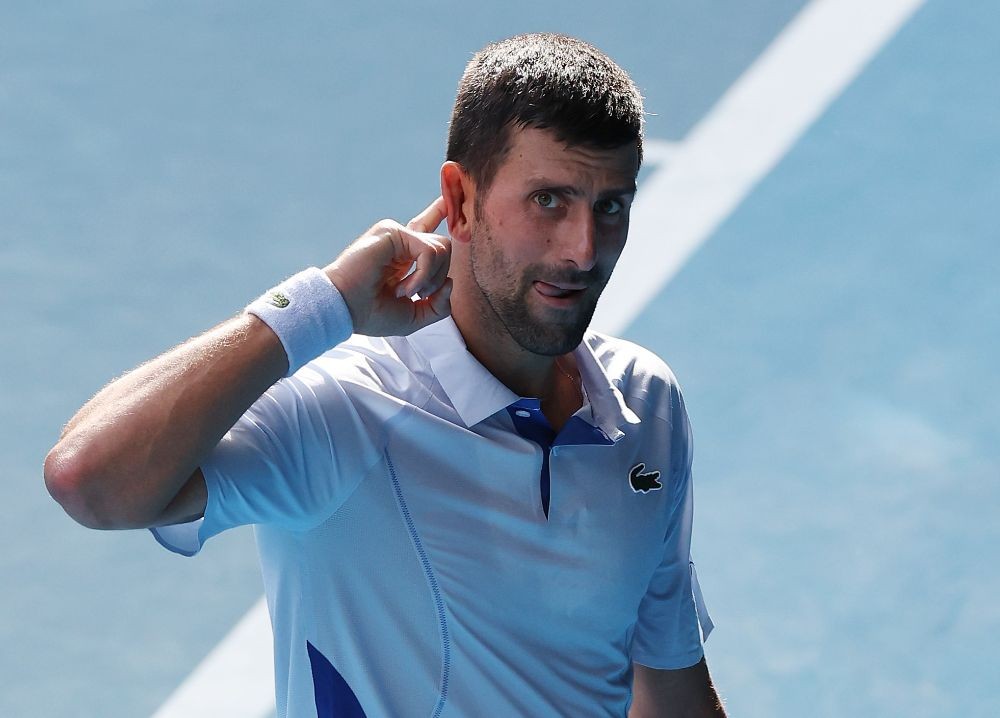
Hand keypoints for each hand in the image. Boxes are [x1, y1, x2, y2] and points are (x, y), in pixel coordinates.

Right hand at [324, 197, 452, 336]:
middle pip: (444, 245)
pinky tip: (404, 288)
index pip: (426, 228)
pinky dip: (423, 275)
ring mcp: (397, 235)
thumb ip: (439, 305)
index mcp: (404, 256)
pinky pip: (429, 251)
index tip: (446, 199)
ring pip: (442, 247)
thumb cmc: (372, 313)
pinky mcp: (393, 232)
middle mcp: (401, 242)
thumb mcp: (415, 315)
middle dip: (440, 277)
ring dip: (430, 278)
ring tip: (405, 292)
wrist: (345, 310)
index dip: (438, 212)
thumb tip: (450, 282)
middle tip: (418, 295)